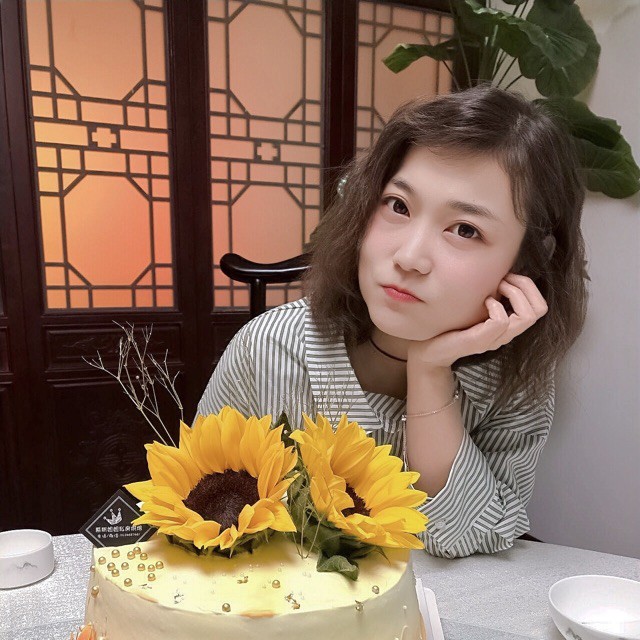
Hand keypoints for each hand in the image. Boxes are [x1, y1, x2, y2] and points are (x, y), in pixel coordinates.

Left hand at [408, 273, 547, 367]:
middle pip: (539, 311)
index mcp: (507, 325)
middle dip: (524, 287)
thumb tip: (500, 270)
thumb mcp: (475, 306)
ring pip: (526, 317)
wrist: (428, 350)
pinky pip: (500, 322)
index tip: (509, 277)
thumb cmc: (450, 326)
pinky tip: (483, 301)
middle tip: (503, 280)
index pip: (540, 307)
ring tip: (495, 289)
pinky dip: (496, 306)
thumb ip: (490, 294)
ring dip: (513, 294)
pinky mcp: (479, 341)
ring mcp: (493, 339)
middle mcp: (505, 334)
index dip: (529, 287)